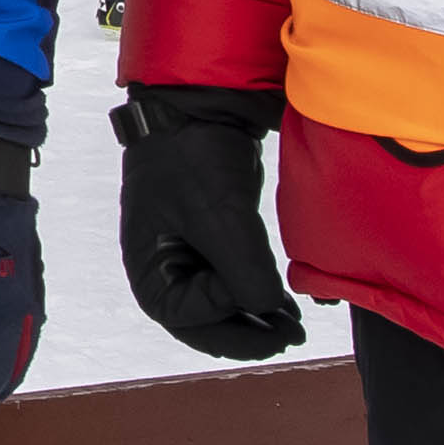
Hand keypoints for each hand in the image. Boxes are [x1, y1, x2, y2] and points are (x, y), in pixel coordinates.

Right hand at [113, 87, 298, 361]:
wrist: (200, 105)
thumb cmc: (193, 157)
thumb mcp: (221, 216)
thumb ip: (245, 271)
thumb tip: (271, 312)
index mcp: (149, 270)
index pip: (188, 317)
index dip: (227, 311)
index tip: (261, 295)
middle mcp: (164, 273)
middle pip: (205, 325)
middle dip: (249, 334)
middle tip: (291, 339)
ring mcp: (189, 260)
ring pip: (223, 310)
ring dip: (257, 321)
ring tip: (294, 328)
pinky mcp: (213, 245)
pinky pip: (234, 285)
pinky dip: (258, 298)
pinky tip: (285, 306)